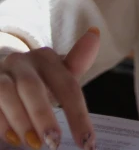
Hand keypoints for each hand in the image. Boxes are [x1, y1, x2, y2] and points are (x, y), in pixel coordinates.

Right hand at [0, 28, 100, 149]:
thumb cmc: (38, 80)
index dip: (78, 115)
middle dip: (43, 116)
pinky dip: (2, 123)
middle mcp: (22, 61)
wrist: (4, 74)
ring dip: (21, 121)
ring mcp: (0, 73)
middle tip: (54, 142)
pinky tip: (12, 139)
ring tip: (33, 144)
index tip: (87, 144)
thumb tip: (95, 34)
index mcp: (46, 58)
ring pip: (7, 92)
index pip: (66, 85)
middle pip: (32, 86)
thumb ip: (77, 62)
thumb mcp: (58, 74)